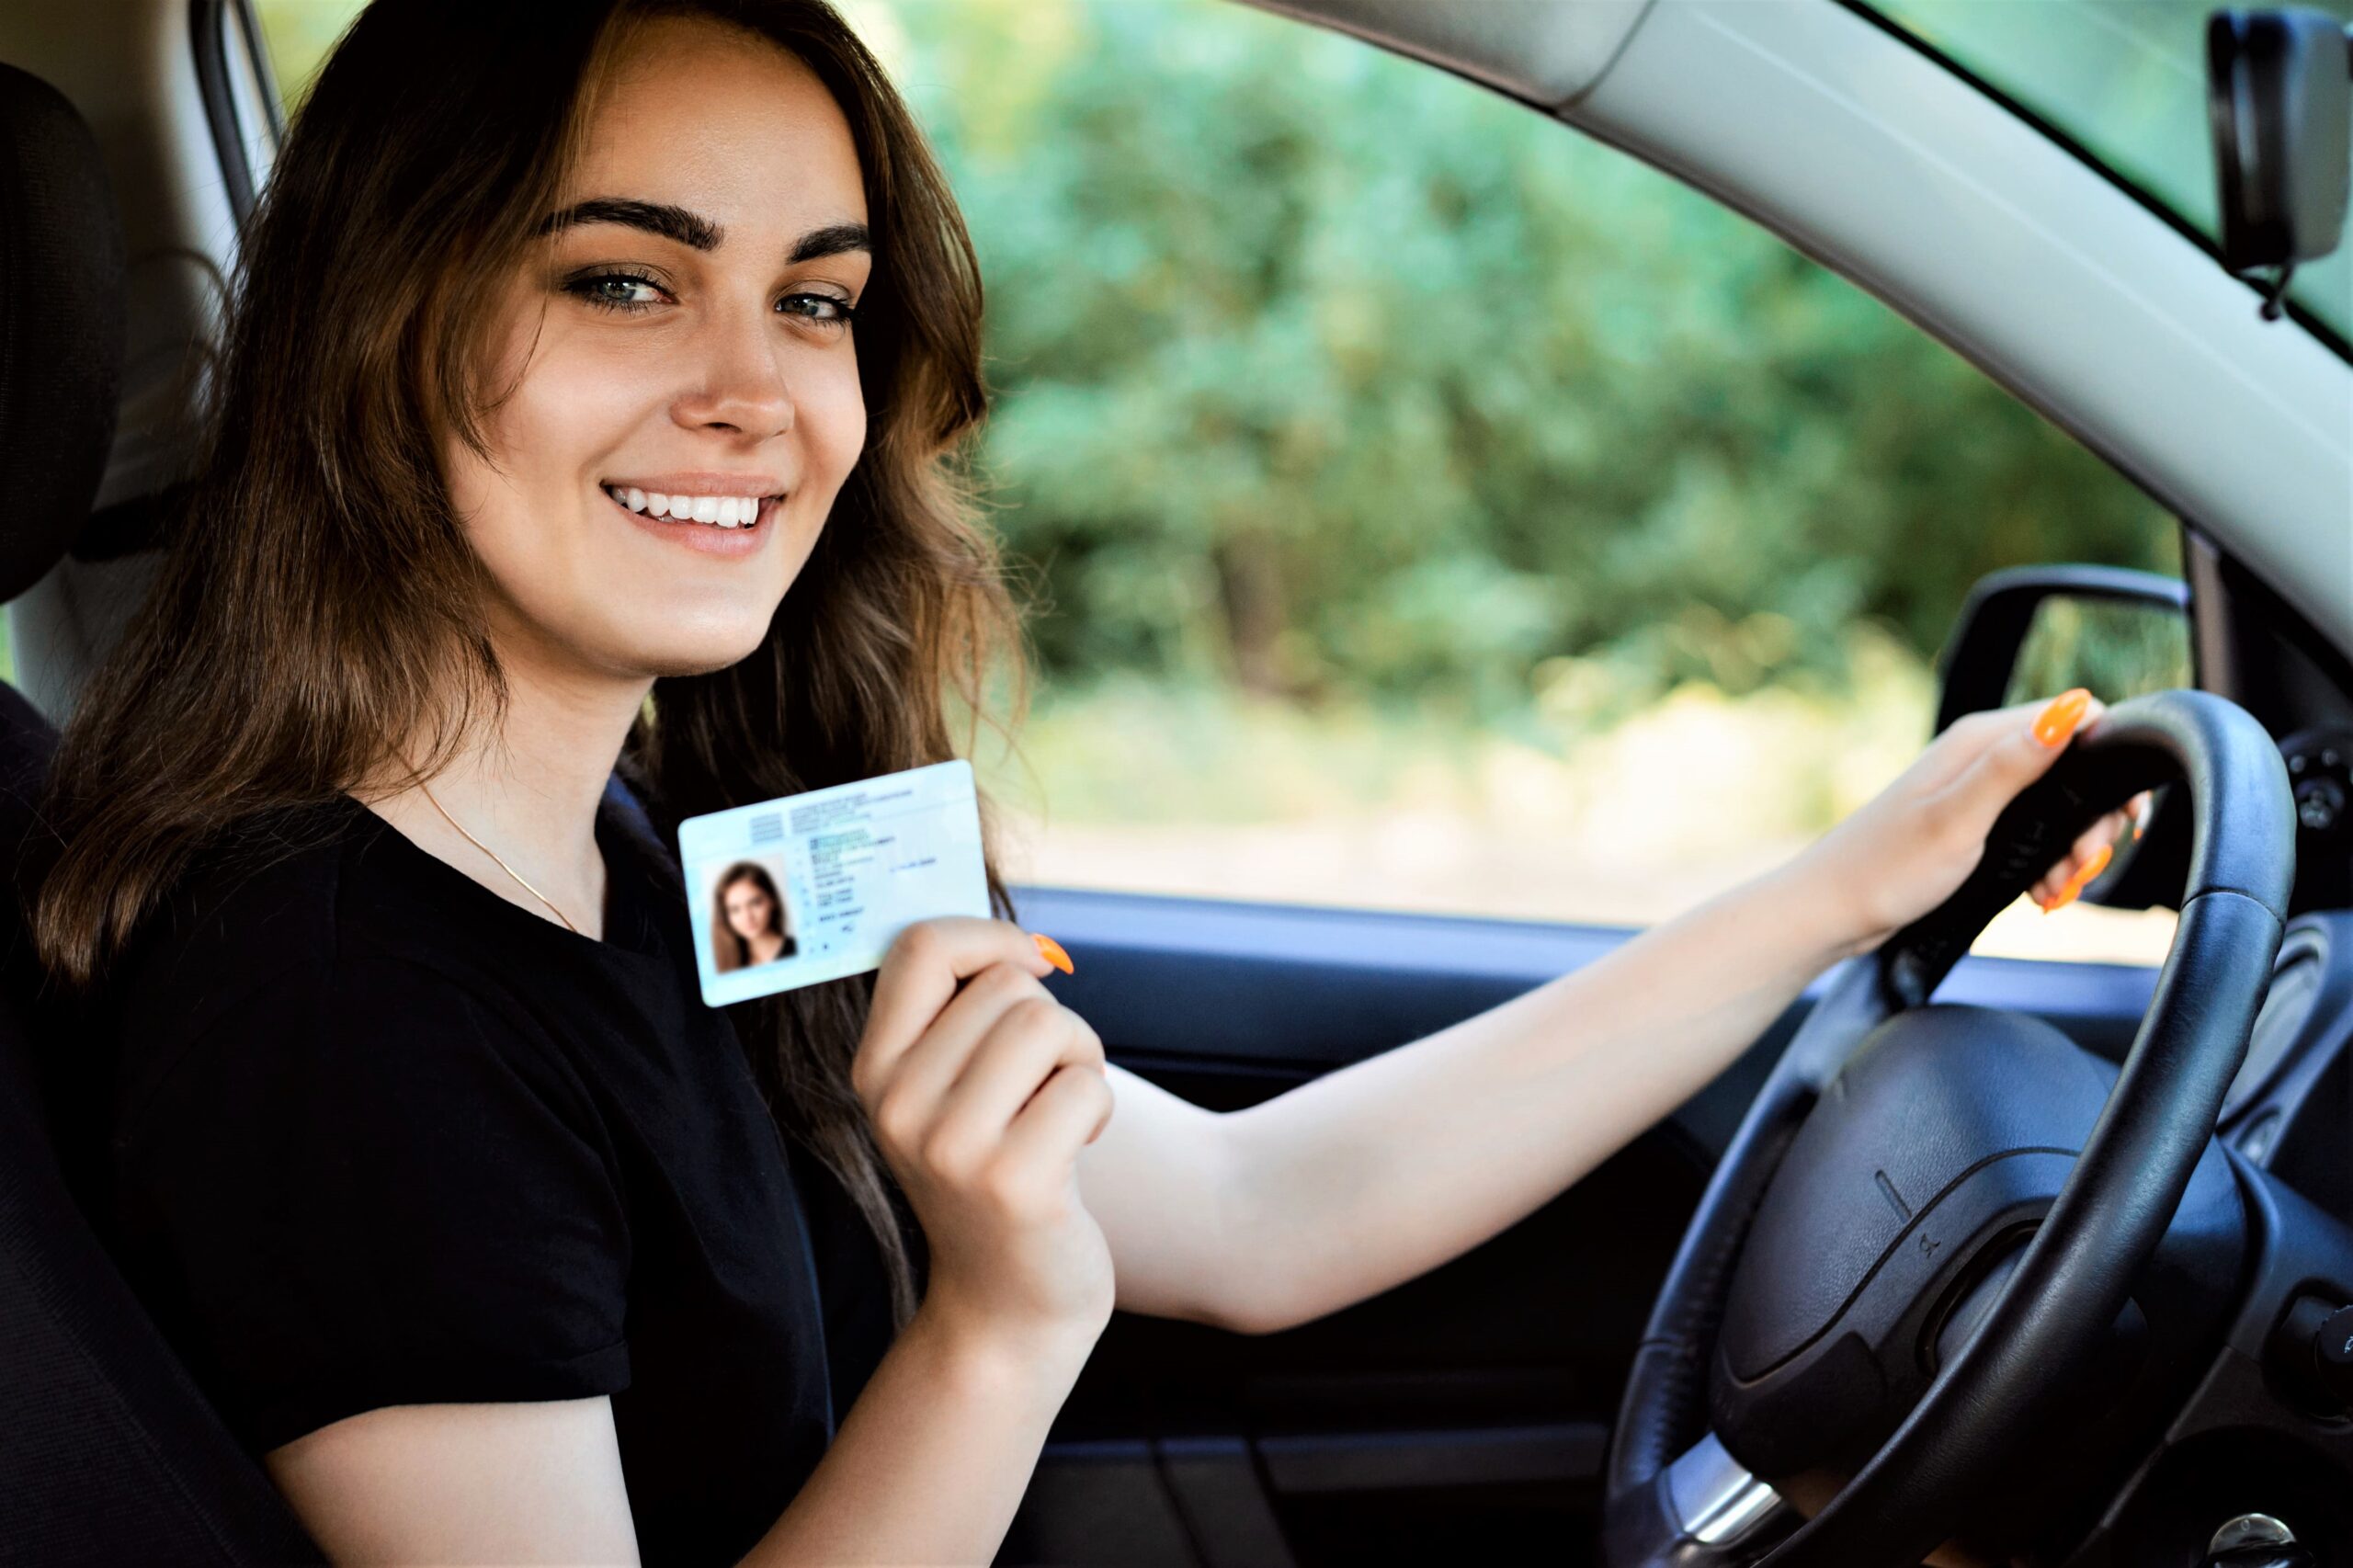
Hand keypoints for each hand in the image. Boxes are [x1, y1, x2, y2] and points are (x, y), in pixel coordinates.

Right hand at [852, 918, 1115, 1355]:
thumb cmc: (995, 1175)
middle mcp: (898, 1106)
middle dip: (1051, 1020)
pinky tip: (1077, 1150)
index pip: (920, 946)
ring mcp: (950, 1147)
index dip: (990, 936)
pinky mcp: (1013, 1182)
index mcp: (875, 1071)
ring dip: (1080, 1060)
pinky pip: (1084, 1084)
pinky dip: (1098, 1107)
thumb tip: (1024, 944)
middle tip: (1046, 1082)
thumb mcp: (948, 1095)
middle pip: (1006, 985)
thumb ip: (960, 1017)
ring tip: (1063, 1111)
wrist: (1006, 1307)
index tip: (1030, 963)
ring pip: (1048, 1025)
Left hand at [1791, 689, 2151, 957]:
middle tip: (2081, 866)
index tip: (2117, 816)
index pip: (2079, 717)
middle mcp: (1982, 757)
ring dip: (2073, 850)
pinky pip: (2035, 834)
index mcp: (1980, 740)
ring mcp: (1978, 791)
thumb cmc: (1886, 868)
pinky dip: (2049, 864)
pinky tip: (2042, 894)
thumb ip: (2013, 766)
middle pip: (2077, 768)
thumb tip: (2071, 708)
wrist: (1834, 911)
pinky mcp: (1974, 825)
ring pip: (2060, 807)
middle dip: (2094, 821)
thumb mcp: (1957, 819)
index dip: (2111, 761)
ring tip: (2057, 889)